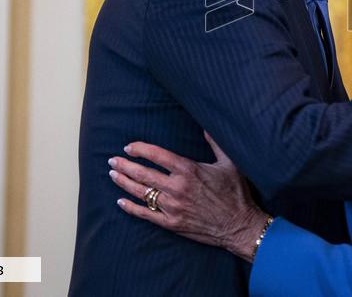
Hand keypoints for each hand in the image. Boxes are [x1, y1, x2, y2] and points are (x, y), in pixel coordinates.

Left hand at [109, 132, 268, 261]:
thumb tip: (206, 126)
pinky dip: (131, 207)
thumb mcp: (230, 163)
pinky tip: (121, 201)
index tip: (130, 147)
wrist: (239, 225)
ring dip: (124, 183)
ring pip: (141, 192)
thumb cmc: (235, 193)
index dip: (140, 149)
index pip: (157, 155)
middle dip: (125, 166)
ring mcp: (172, 207)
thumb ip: (216, 143)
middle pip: (143, 173)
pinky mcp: (171, 223)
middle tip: (112, 161)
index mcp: (189, 170)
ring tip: (113, 175)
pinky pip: (146, 214)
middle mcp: (177, 187)